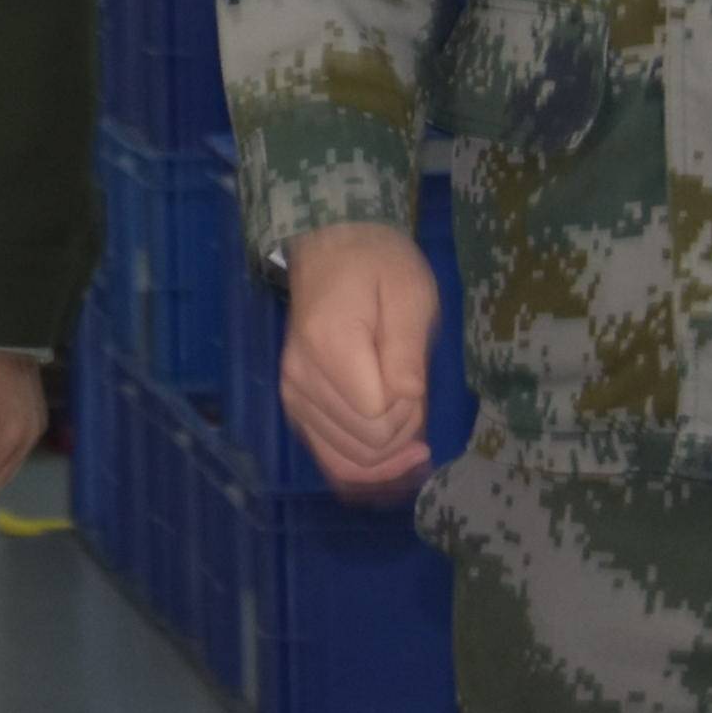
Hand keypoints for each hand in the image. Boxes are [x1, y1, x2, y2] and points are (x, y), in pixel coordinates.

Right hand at [277, 221, 443, 501]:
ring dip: (387, 454)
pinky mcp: (295, 404)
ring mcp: (293, 395)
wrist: (332, 246)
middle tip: (417, 397)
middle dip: (402, 433)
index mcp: (330, 347)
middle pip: (364, 445)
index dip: (410, 411)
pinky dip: (363, 466)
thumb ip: (408, 350)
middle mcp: (301, 379)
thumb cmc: (379, 265)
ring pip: (347, 460)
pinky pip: (328, 457)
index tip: (418, 380)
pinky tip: (392, 457)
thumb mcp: (410, 294)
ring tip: (411, 426)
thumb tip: (409, 399)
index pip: (377, 418)